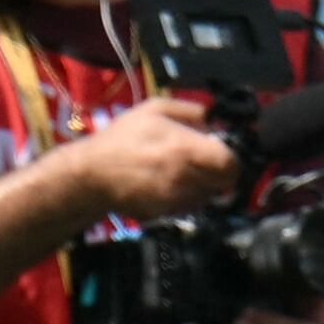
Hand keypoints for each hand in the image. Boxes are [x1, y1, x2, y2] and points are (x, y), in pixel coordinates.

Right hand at [64, 93, 243, 215]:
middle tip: (202, 162)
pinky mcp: (167, 214)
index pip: (231, 164)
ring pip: (208, 196)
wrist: (92, 175)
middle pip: (223, 183)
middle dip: (218, 172)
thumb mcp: (155, 109)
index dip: (231, 159)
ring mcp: (177, 200)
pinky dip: (186, 197)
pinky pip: (190, 206)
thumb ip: (191, 110)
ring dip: (203, 185)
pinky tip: (168, 185)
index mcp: (185, 149)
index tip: (221, 152)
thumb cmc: (123, 137)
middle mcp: (186, 179)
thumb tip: (215, 121)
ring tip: (181, 172)